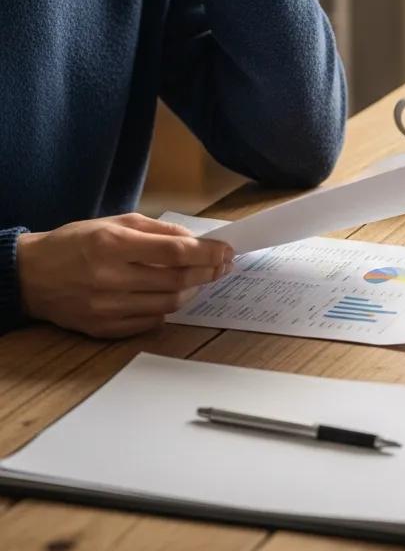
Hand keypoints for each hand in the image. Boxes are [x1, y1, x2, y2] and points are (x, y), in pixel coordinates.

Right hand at [16, 213, 233, 338]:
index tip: (227, 251)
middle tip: (222, 266)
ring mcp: (106, 307)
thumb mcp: (116, 222)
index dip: (208, 253)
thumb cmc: (77, 242)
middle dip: (208, 273)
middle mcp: (110, 277)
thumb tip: (198, 240)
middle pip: (177, 281)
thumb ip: (159, 230)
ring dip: (192, 291)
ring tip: (198, 280)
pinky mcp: (103, 328)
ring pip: (169, 304)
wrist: (31, 275)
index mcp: (113, 244)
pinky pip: (150, 322)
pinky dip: (167, 308)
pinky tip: (169, 295)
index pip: (175, 251)